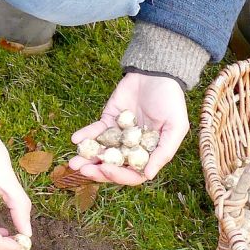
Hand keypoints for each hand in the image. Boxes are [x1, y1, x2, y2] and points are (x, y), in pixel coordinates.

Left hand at [68, 73, 188, 184]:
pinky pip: (95, 131)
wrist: (156, 73)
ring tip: (73, 162)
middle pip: (113, 166)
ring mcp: (118, 136)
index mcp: (149, 154)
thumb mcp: (176, 126)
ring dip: (86, 158)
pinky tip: (76, 140)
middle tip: (83, 170)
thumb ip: (164, 151)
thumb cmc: (171, 100)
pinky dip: (85, 136)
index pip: (132, 174)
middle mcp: (132, 149)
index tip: (106, 169)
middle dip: (97, 170)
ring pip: (100, 152)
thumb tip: (148, 175)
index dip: (119, 175)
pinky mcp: (108, 121)